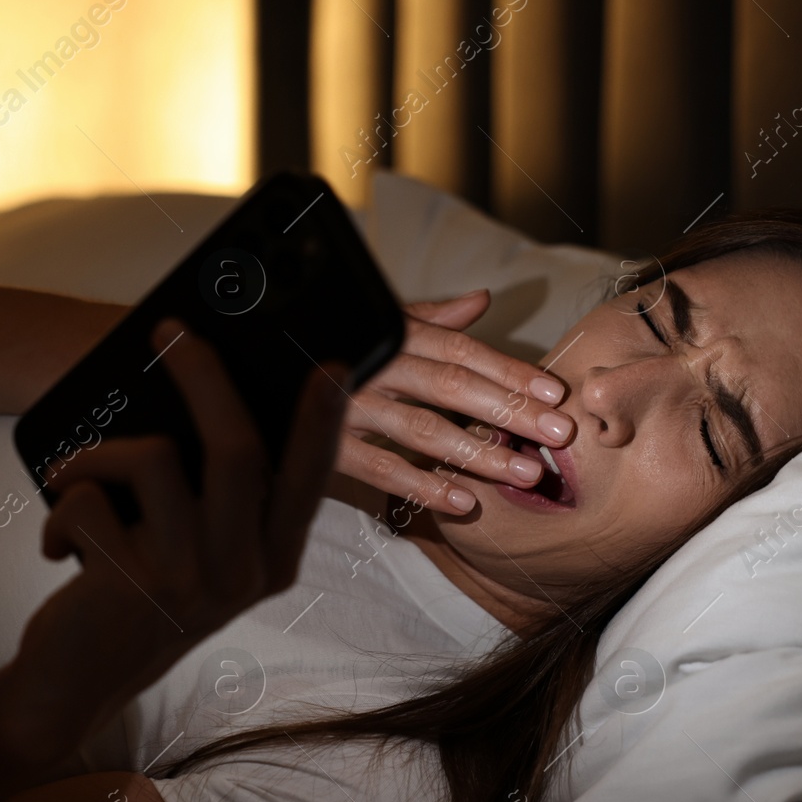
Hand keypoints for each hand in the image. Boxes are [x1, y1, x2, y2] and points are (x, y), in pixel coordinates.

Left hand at [0, 318, 349, 798]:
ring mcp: (191, 582)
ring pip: (155, 458)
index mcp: (273, 562)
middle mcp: (244, 573)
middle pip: (239, 448)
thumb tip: (203, 400)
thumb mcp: (197, 556)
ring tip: (75, 475)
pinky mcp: (132, 587)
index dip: (322, 420)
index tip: (333, 367)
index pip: (308, 478)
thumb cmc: (135, 600)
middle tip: (171, 331)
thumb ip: (215, 498)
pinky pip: (90, 499)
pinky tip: (59, 544)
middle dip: (203, 375)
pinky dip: (60, 508)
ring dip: (98, 454)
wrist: (75, 687)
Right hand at [335, 289, 576, 514]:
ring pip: (424, 430)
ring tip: (526, 473)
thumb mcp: (371, 321)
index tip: (554, 393)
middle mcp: (373, 364)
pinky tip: (464, 501)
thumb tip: (480, 300)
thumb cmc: (321, 342)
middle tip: (559, 435)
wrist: (242, 363)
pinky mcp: (324, 444)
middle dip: (511, 411)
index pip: (460, 349)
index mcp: (390, 333)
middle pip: (453, 387)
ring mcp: (347, 405)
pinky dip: (423, 486)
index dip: (509, 370)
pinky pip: (380, 468)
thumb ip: (427, 317)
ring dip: (480, 454)